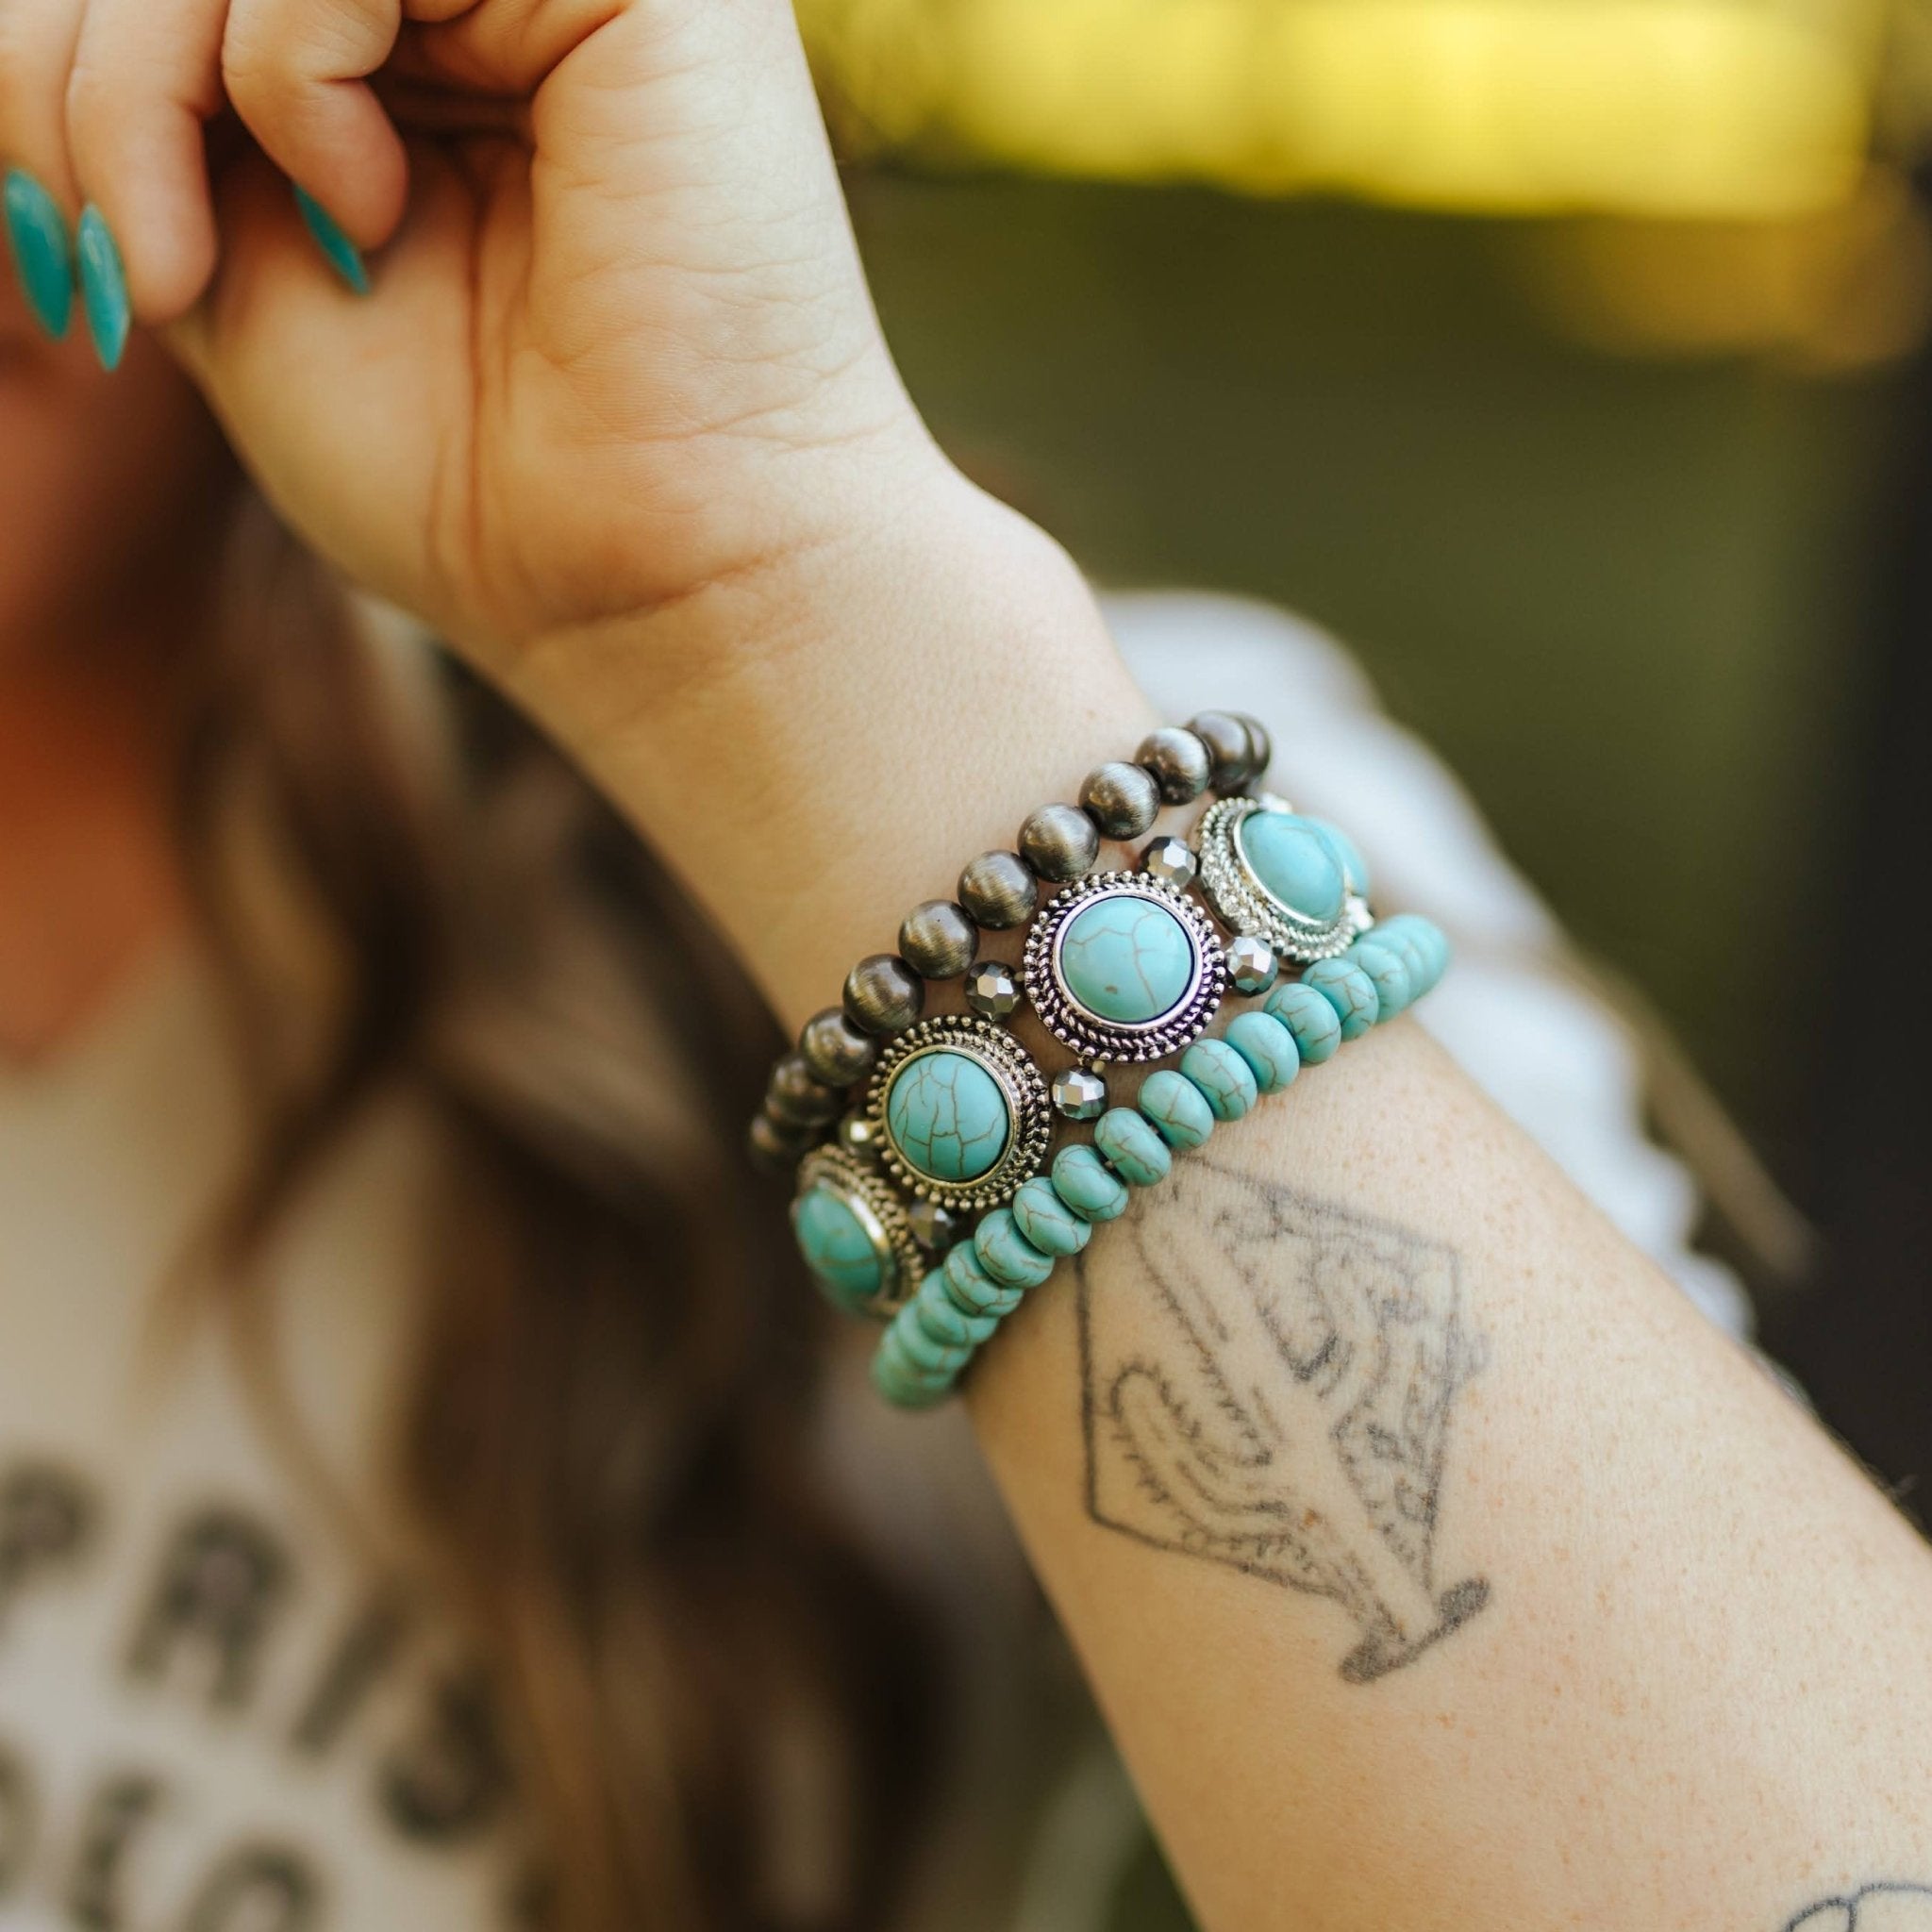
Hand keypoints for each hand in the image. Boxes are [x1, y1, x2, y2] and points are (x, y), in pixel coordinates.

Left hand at [0, 0, 945, 669]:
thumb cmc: (475, 476)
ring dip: (152, 81)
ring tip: (225, 264)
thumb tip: (7, 32)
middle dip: (88, 76)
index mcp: (422, 44)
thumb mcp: (227, 276)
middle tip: (145, 268)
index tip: (101, 261)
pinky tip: (372, 206)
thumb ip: (126, 121)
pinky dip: (287, 69)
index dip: (59, 65)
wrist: (657, 581)